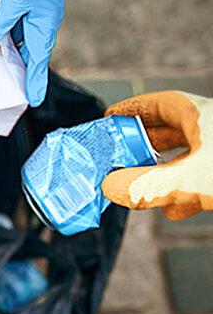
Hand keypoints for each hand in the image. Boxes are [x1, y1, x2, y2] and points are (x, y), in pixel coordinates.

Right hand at [102, 91, 212, 219]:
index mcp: (203, 115)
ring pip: (187, 155)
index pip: (163, 104)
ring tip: (140, 183)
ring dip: (162, 171)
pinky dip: (183, 190)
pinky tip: (172, 209)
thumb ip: (146, 184)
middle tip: (119, 153)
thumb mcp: (189, 178)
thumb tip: (111, 187)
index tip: (112, 117)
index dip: (134, 109)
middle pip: (172, 130)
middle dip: (143, 143)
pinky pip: (202, 178)